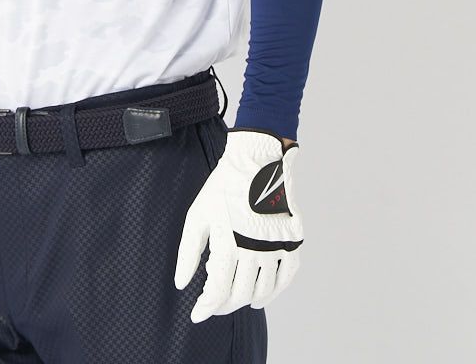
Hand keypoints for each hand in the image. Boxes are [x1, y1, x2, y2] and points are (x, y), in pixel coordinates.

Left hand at [175, 128, 302, 319]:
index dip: (206, 307)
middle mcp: (256, 248)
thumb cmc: (222, 187)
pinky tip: (261, 295)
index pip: (218, 290)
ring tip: (234, 297)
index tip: (196, 315)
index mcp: (230, 241)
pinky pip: (286, 277)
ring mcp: (278, 245)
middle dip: (224, 304)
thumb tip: (182, 285)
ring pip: (263, 289)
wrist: (256, 160)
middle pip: (241, 294)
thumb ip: (188, 253)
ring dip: (247, 299)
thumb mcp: (198, 216)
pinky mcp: (292, 240)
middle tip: (213, 304)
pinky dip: (274, 291)